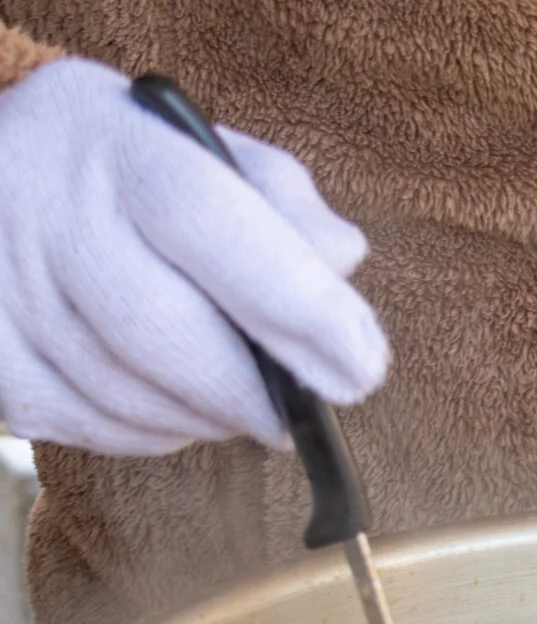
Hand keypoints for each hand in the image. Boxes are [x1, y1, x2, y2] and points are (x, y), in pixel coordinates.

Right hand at [0, 59, 387, 455]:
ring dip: (206, 418)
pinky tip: (176, 408)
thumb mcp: (206, 154)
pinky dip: (150, 432)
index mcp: (117, 141)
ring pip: (124, 392)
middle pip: (161, 329)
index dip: (293, 303)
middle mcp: (41, 203)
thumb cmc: (133, 176)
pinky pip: (82, 425)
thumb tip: (342, 260)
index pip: (209, 222)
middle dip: (251, 392)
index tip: (362, 365)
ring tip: (239, 403)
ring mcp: (0, 282)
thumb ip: (282, 202)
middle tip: (299, 411)